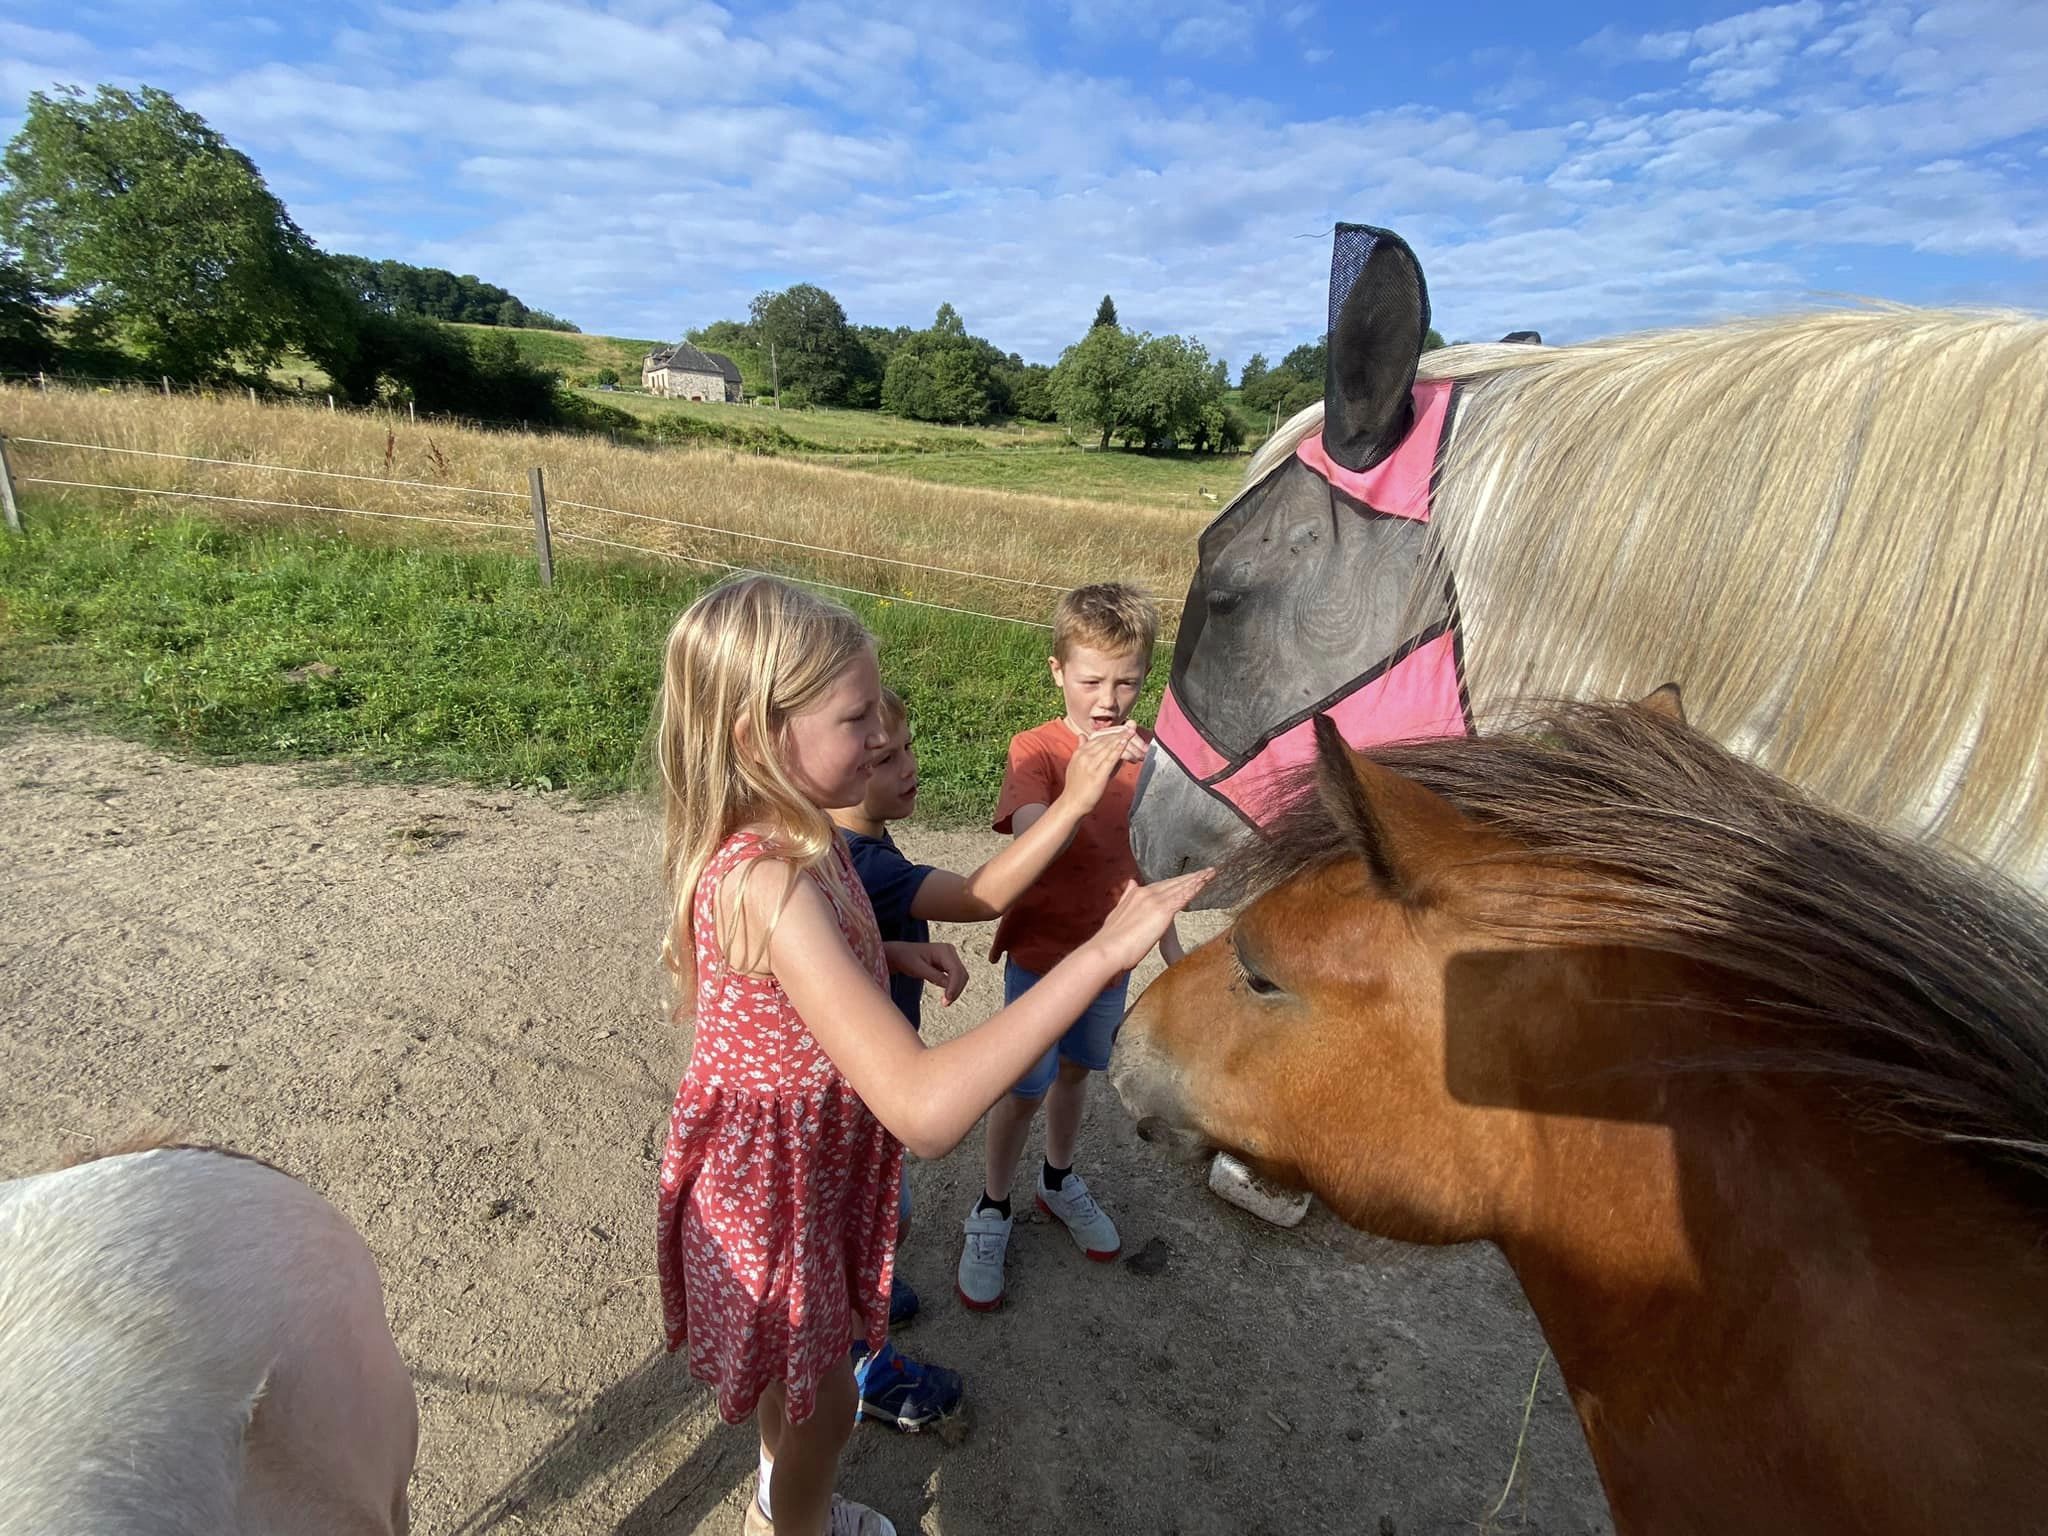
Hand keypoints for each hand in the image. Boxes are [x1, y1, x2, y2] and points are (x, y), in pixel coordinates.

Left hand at [883, 941, 968, 1005]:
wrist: (900, 954)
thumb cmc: (906, 958)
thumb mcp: (917, 968)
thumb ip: (934, 976)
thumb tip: (948, 986)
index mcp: (943, 950)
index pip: (955, 970)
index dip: (954, 986)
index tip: (947, 1000)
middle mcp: (950, 952)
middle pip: (962, 974)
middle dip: (956, 990)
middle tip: (945, 1004)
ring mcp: (951, 958)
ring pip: (961, 977)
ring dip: (956, 990)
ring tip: (945, 1002)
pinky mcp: (949, 965)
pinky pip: (956, 978)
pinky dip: (953, 988)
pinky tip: (946, 997)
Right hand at [1058, 724, 1138, 814]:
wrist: (1072, 803)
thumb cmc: (1077, 786)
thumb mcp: (1077, 764)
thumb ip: (1082, 749)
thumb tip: (1083, 735)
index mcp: (1080, 752)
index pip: (1098, 738)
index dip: (1112, 733)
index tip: (1123, 728)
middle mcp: (1084, 755)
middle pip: (1104, 740)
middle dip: (1119, 734)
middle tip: (1131, 728)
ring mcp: (1090, 764)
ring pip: (1108, 747)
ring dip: (1122, 739)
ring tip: (1132, 732)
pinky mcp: (1097, 774)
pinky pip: (1110, 758)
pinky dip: (1118, 749)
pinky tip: (1125, 743)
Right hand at [1084, 870, 1214, 974]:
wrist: (1107, 948)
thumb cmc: (1111, 940)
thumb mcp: (1118, 913)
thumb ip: (1127, 897)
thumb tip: (1132, 883)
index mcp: (1137, 894)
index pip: (1163, 885)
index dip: (1178, 881)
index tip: (1190, 878)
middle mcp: (1146, 893)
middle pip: (1174, 883)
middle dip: (1192, 877)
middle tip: (1208, 871)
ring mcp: (1155, 901)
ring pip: (1181, 887)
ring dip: (1197, 880)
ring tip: (1211, 874)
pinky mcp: (1163, 911)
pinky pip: (1182, 898)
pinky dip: (1193, 890)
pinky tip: (1203, 885)